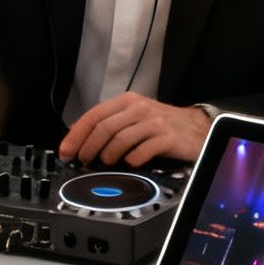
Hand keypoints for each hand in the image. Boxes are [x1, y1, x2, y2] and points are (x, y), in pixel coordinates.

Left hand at [60, 93, 211, 165]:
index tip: (66, 151)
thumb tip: (78, 136)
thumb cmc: (161, 124)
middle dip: (88, 147)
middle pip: (104, 128)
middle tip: (82, 161)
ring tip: (106, 163)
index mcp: (127, 101)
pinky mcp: (166, 138)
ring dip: (107, 155)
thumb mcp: (134, 116)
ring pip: (120, 139)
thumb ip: (109, 122)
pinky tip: (131, 163)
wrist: (197, 128)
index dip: (76, 135)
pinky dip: (131, 160)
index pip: (94, 115)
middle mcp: (139, 108)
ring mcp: (154, 122)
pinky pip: (141, 151)